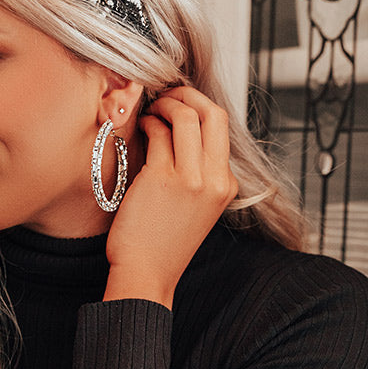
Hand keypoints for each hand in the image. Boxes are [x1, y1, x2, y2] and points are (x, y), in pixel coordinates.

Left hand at [104, 86, 237, 308]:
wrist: (147, 274)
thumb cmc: (163, 242)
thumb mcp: (197, 207)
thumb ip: (198, 174)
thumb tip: (182, 133)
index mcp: (226, 185)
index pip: (223, 129)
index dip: (200, 107)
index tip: (180, 104)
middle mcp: (214, 179)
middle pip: (214, 114)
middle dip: (188, 95)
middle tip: (167, 94)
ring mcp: (190, 179)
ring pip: (186, 117)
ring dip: (165, 104)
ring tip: (151, 110)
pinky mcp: (162, 179)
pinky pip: (159, 133)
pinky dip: (150, 122)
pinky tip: (142, 127)